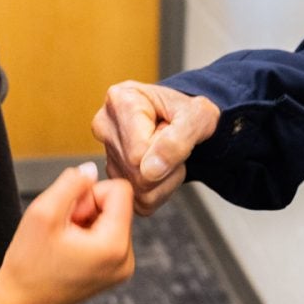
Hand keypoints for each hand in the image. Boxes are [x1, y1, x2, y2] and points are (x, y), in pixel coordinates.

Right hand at [0, 164, 134, 303]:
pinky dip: (87, 235)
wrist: (17, 303)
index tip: (68, 214)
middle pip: (117, 204)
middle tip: (61, 230)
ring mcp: (122, 268)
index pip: (120, 189)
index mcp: (115, 246)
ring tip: (62, 242)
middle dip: (87, 208)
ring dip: (85, 221)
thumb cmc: (27, 262)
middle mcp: (127, 260)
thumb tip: (91, 169)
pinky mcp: (114, 272)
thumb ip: (71, 183)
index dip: (89, 193)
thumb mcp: (43, 212)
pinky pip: (108, 235)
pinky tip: (67, 250)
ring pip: (111, 218)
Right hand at [91, 81, 219, 215]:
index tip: (173, 129)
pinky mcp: (115, 178)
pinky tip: (163, 167)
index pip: (138, 151)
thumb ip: (177, 140)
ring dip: (167, 178)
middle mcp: (105, 126)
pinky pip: (142, 202)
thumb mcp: (199, 116)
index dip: (166, 150)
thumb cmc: (190, 112)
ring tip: (167, 152)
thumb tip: (150, 170)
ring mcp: (106, 153)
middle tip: (173, 141)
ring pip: (140, 190)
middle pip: (136, 172)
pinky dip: (162, 190)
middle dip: (168, 164)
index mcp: (119, 100)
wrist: (187, 119)